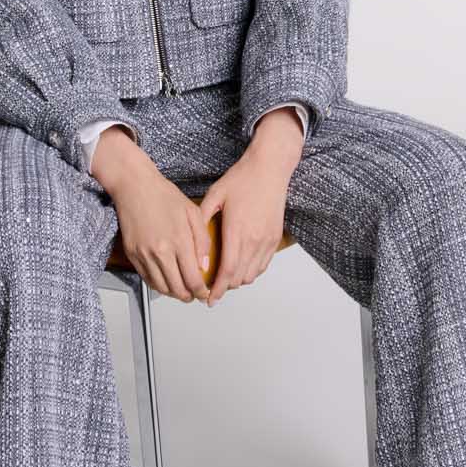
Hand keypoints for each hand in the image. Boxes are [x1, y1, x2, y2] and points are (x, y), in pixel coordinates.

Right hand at [92, 128, 211, 303]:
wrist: (134, 186)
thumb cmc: (163, 195)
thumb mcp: (193, 213)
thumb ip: (202, 240)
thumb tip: (205, 265)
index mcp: (179, 241)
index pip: (193, 279)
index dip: (201, 291)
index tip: (205, 292)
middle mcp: (161, 251)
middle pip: (177, 289)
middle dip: (189, 296)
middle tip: (195, 294)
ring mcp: (144, 255)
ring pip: (161, 288)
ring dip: (174, 294)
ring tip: (182, 290)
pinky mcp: (132, 254)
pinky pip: (147, 279)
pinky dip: (159, 285)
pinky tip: (167, 281)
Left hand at [197, 109, 301, 306]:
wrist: (270, 168)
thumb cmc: (242, 179)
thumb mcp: (215, 195)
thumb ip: (201, 219)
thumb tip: (190, 240)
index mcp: (236, 231)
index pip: (226, 271)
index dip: (217, 289)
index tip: (209, 298)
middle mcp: (254, 239)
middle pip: (239, 278)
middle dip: (225, 287)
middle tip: (212, 287)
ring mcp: (267, 240)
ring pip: (253, 274)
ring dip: (238, 280)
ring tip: (225, 279)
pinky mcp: (275, 238)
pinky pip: (263, 265)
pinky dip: (252, 271)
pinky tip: (241, 267)